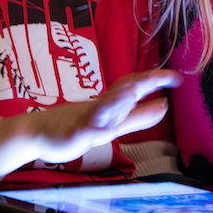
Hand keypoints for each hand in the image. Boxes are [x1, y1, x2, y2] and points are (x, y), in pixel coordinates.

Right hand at [31, 68, 182, 163]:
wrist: (35, 133)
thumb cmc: (74, 125)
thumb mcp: (113, 123)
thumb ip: (139, 116)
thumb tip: (165, 106)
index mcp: (111, 105)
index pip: (135, 87)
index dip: (154, 80)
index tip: (176, 77)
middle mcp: (101, 109)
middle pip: (123, 91)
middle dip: (143, 83)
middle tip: (163, 77)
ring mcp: (85, 120)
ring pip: (104, 108)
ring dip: (119, 99)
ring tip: (135, 91)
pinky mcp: (72, 135)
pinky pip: (83, 130)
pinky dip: (93, 127)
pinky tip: (101, 127)